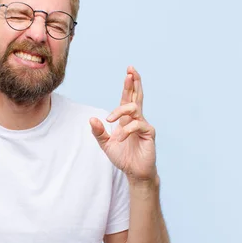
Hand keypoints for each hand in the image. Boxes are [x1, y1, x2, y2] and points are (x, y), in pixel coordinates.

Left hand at [90, 66, 156, 181]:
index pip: (128, 98)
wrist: (134, 172)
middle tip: (130, 70)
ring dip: (120, 110)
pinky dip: (127, 129)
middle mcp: (136, 119)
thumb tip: (92, 118)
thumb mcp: (106, 144)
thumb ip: (98, 132)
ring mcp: (143, 125)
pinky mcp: (149, 133)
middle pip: (137, 96)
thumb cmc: (123, 157)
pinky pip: (138, 124)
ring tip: (110, 119)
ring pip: (135, 108)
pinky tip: (121, 136)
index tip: (128, 72)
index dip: (128, 85)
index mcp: (126, 119)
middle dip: (134, 82)